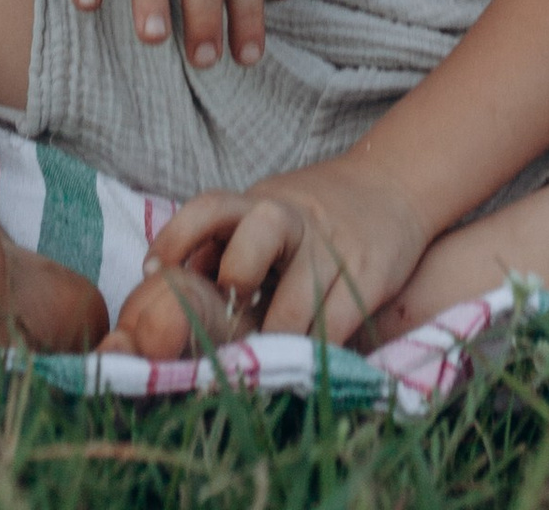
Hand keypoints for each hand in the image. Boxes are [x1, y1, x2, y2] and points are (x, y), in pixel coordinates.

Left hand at [144, 150, 430, 344]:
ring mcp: (333, 248)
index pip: (212, 205)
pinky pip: (335, 328)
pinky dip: (313, 353)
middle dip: (239, 272)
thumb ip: (224, 244)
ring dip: (276, 340)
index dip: (178, 235)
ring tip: (262, 363)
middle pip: (260, 229)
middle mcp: (294, 218)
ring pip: (298, 300)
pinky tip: (301, 362)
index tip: (155, 272)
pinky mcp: (369, 276)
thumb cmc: (312, 214)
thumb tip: (171, 291)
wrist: (393, 185)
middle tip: (231, 313)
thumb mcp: (264, 214)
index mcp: (259, 202)